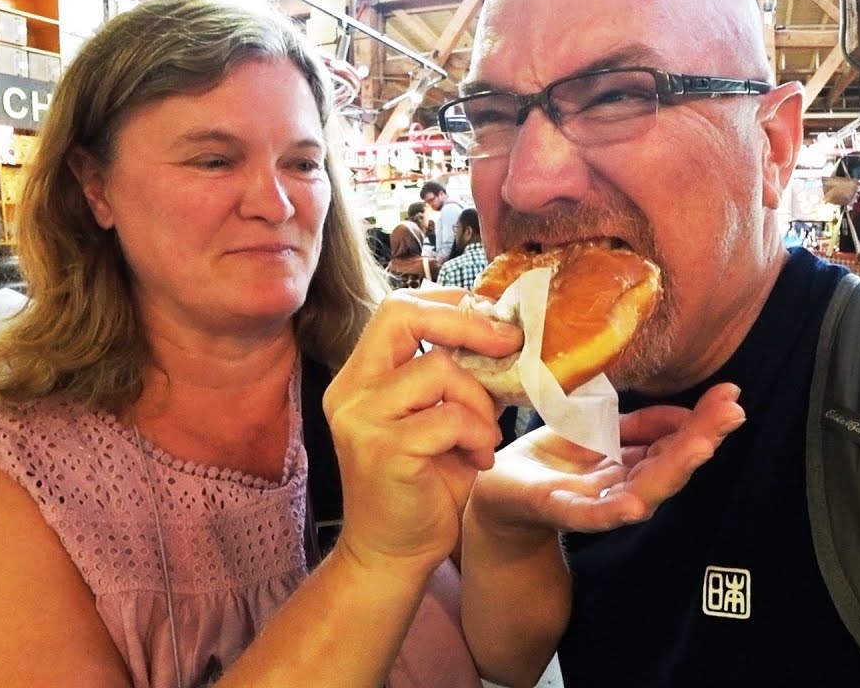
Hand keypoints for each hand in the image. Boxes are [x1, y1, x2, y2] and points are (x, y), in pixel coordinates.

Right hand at [324, 287, 523, 575]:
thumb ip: (449, 377)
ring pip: (438, 369)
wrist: (393, 553)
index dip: (447, 304)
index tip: (492, 318)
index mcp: (359, 378)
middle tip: (508, 342)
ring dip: (480, 402)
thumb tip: (499, 332)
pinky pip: (450, 418)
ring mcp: (362, 420)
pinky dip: (478, 436)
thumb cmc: (421, 485)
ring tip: (486, 436)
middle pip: (403, 316)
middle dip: (466, 323)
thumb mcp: (432, 419)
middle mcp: (350, 391)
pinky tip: (478, 460)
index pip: (396, 309)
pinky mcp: (384, 450)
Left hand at [470, 383, 744, 534]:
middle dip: (703, 439)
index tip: (731, 395)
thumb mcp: (599, 430)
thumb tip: (685, 412)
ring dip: (674, 469)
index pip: (676, 444)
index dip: (705, 422)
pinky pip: (593, 516)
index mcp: (632, 466)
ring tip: (702, 446)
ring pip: (644, 490)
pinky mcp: (562, 511)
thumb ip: (641, 425)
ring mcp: (596, 504)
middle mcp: (623, 488)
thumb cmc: (551, 459)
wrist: (496, 488)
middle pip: (670, 466)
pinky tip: (636, 504)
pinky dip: (616, 512)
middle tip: (732, 413)